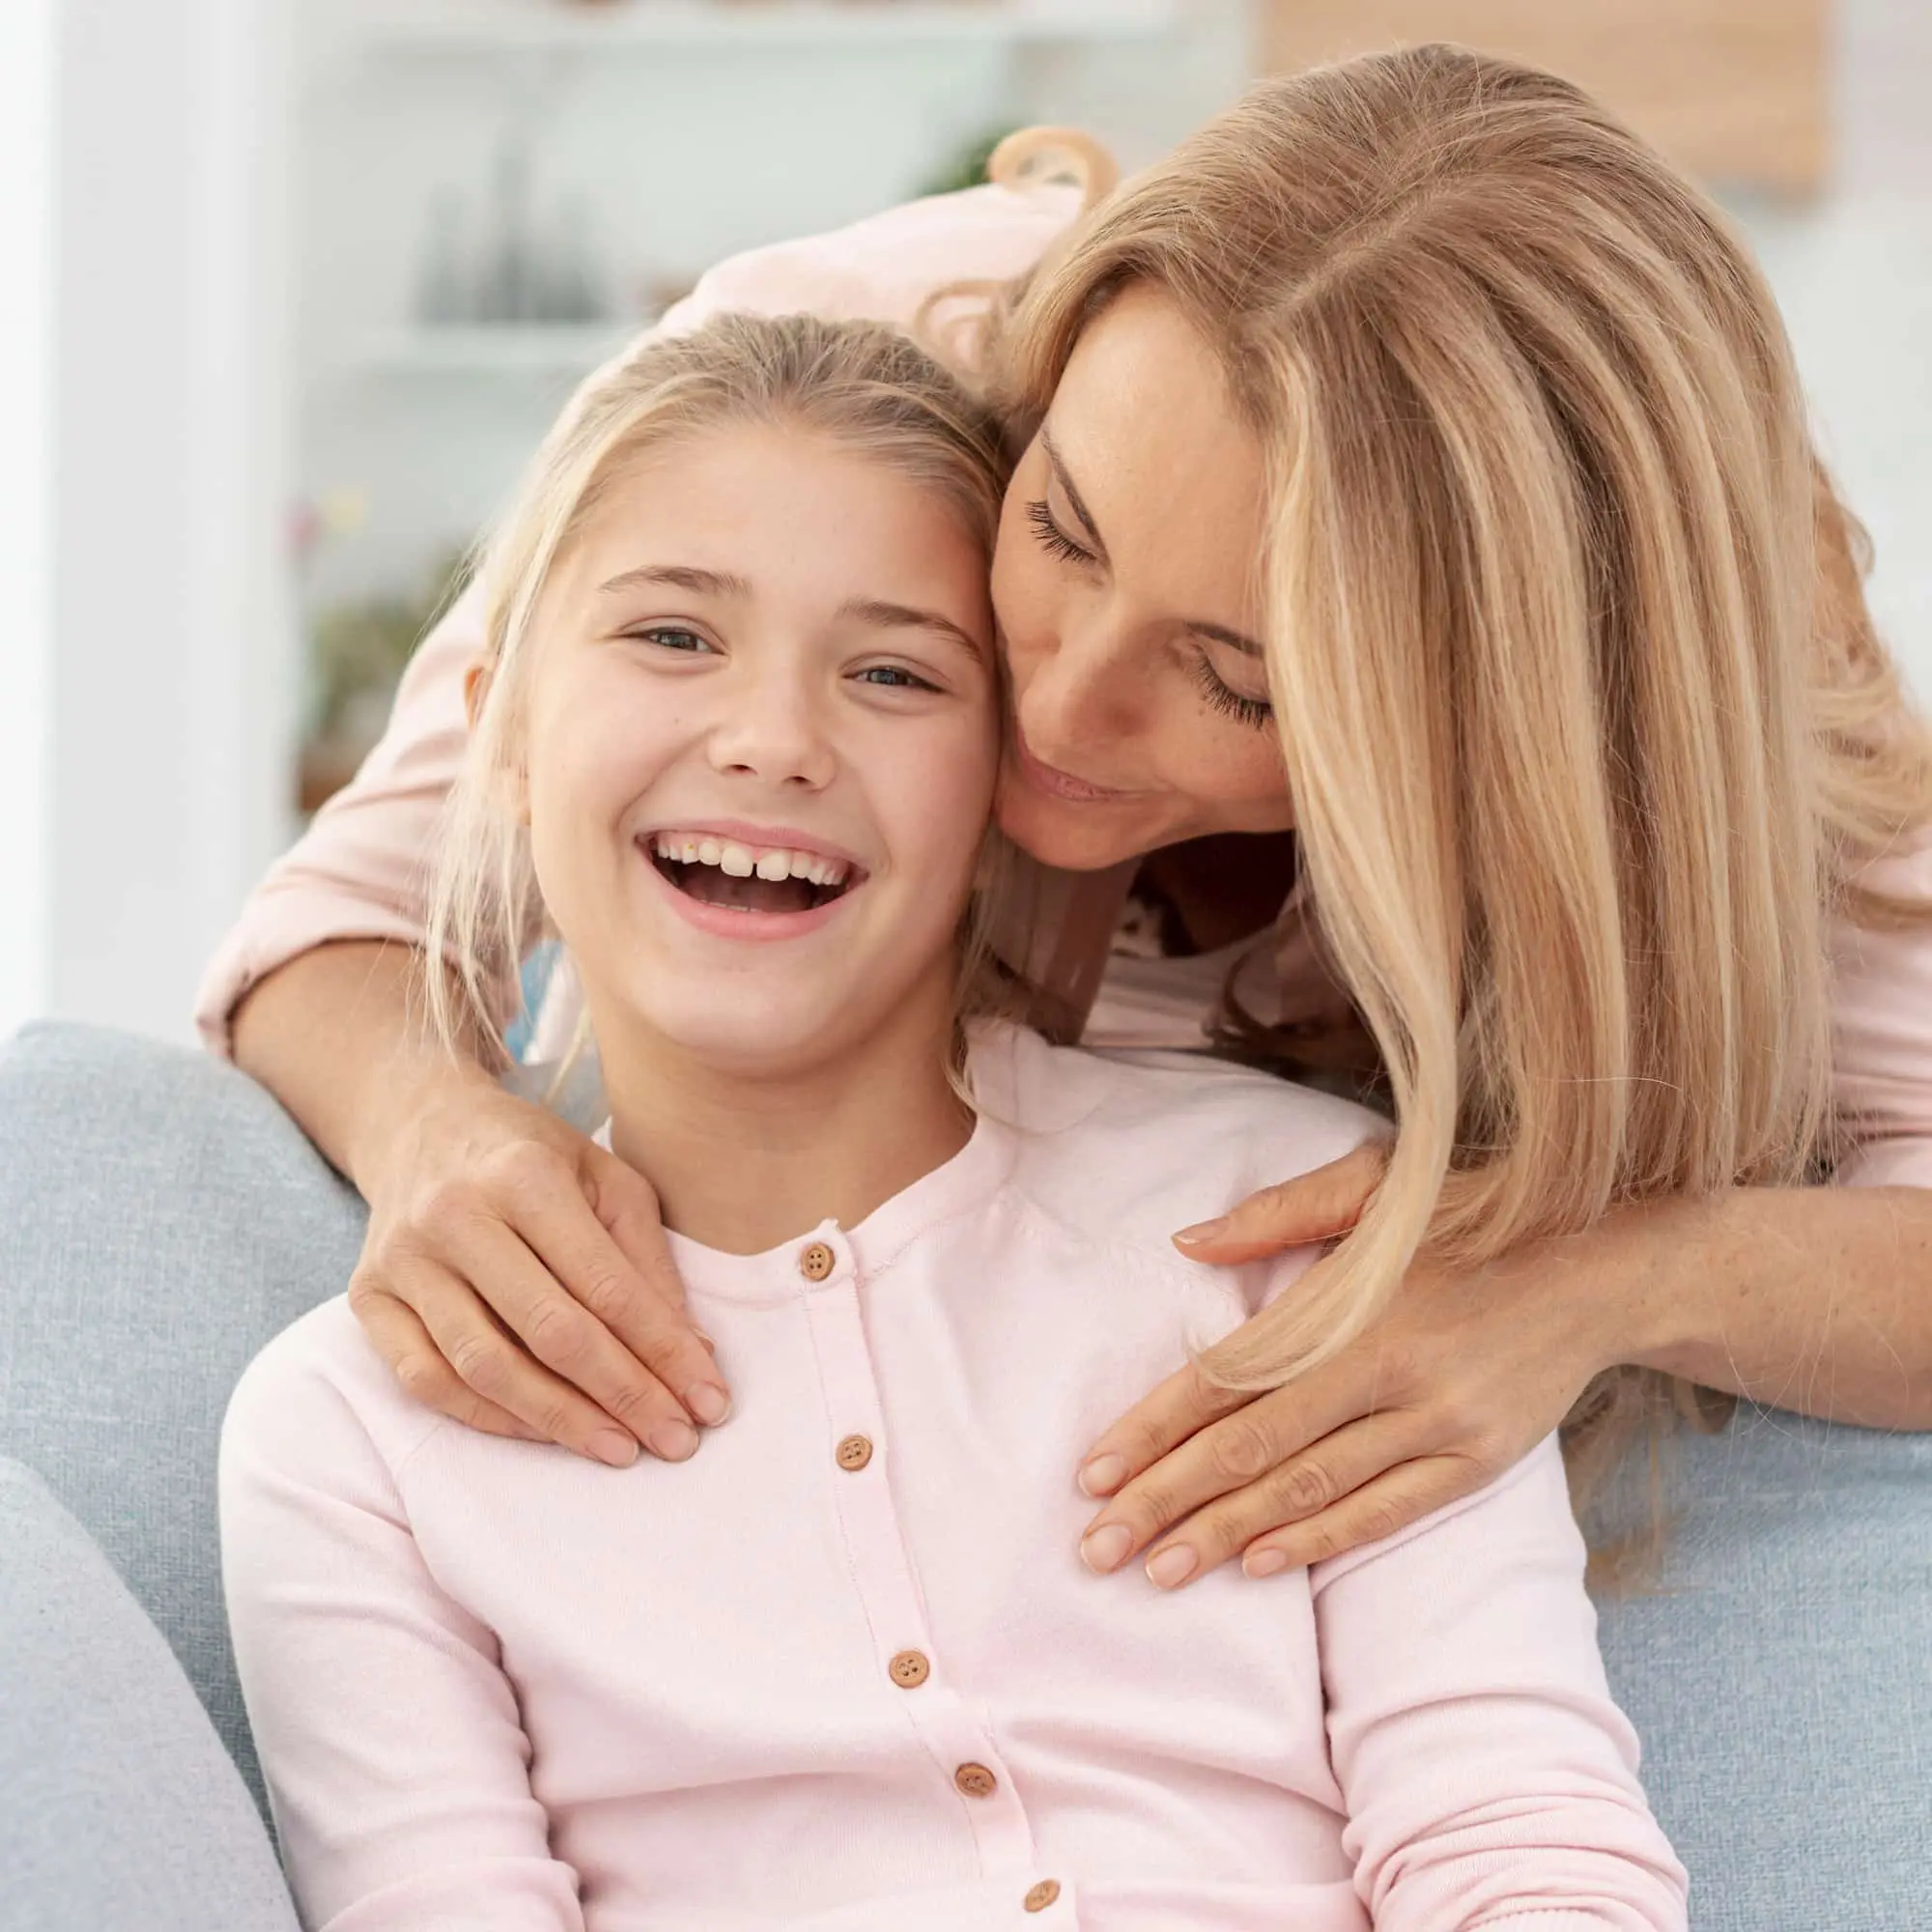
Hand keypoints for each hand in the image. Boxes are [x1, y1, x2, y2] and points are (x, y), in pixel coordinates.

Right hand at [347, 1068, 729, 1466]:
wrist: (421, 1124)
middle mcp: (455, 1215)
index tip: (709, 1399)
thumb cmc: (529, 1154)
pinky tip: (545, 1432)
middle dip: (623, 1395)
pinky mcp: (369, 1298)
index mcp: (524, 1174)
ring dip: (560, 1420)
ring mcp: (405, 1261)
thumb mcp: (605, 1178)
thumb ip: (646, 1262)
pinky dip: (490, 1418)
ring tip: (619, 1448)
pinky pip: (427, 1381)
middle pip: (549, 1331)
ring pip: (485, 1366)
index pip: (605, 1285)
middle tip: (675, 1439)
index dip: (663, 1351)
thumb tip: (690, 1355)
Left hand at [1073, 1145, 1627, 1586]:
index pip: (1228, 1379)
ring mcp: (1439, 1421)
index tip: (1092, 1474)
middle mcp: (1390, 1367)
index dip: (1154, 1429)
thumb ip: (1277, 1214)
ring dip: (1225, 1534)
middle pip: (1255, 1448)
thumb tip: (1186, 1243)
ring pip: (1311, 1490)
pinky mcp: (1480, 1459)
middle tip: (1097, 1548)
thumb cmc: (1471, 1211)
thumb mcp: (1376, 1183)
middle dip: (1167, 1501)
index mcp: (1351, 1300)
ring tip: (1157, 1570)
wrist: (1603, 1260)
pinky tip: (1258, 1563)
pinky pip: (1386, 1512)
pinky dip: (1319, 1541)